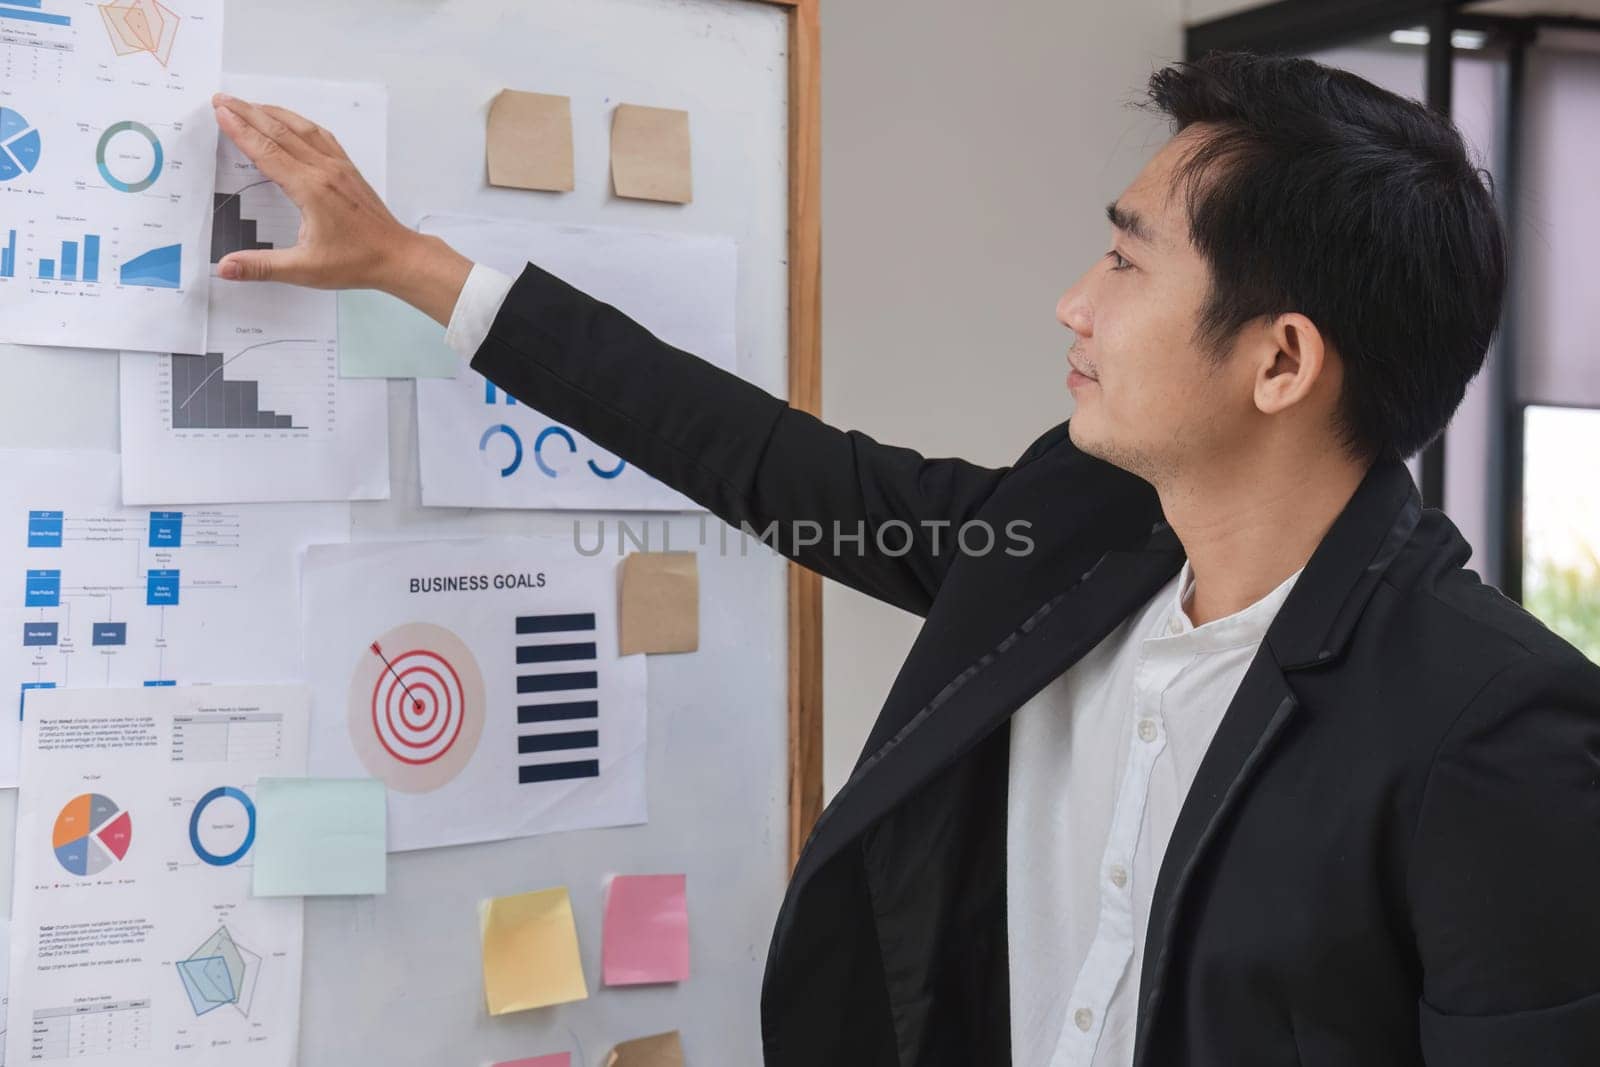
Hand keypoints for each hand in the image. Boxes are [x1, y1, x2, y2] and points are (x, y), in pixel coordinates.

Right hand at [210, 94, 470, 322]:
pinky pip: (321, 136)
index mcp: (310, 190)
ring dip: (272, 112)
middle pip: (279, 132)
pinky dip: (299, 122)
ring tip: (248, 103)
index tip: (220, 112)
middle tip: (222, 99)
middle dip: (248, 112)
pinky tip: (290, 120)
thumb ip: (262, 267)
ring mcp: (339, 167)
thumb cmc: (356, 262)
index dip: (240, 131)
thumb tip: (225, 268)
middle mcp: (324, 171)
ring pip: (301, 128)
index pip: (267, 151)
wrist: (397, 256)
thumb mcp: (304, 269)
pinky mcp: (349, 169)